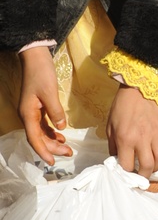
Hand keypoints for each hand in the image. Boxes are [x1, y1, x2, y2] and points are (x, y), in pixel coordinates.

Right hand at [18, 47, 71, 165]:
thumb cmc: (41, 73)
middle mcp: (28, 115)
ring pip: (41, 132)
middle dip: (52, 147)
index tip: (52, 162)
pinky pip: (43, 124)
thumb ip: (55, 111)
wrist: (35, 57)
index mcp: (28, 114)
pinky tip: (61, 134)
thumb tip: (61, 127)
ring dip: (53, 140)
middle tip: (68, 153)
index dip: (43, 151)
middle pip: (38, 137)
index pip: (35, 139)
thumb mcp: (50, 92)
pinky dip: (52, 131)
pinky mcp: (37, 106)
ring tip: (67, 147)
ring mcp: (32, 111)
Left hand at [106, 86, 157, 176]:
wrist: (137, 89)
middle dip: (143, 176)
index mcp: (126, 139)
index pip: (128, 166)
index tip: (126, 174)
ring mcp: (156, 134)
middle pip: (147, 166)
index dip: (126, 174)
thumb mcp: (110, 129)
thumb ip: (114, 147)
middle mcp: (143, 139)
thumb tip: (118, 161)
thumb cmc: (121, 109)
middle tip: (140, 176)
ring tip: (150, 166)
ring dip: (156, 167)